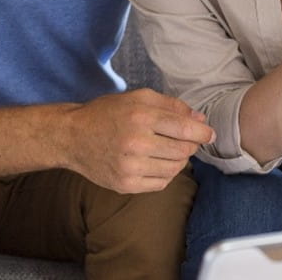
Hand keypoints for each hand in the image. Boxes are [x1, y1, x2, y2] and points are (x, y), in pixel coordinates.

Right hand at [59, 88, 214, 192]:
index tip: (208, 134)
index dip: (203, 132)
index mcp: (140, 116)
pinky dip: (165, 173)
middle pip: (183, 150)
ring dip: (178, 159)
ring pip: (175, 168)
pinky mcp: (125, 184)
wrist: (72, 137)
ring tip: (166, 150)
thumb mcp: (137, 98)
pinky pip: (161, 183)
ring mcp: (130, 167)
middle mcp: (136, 142)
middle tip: (183, 140)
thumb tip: (200, 119)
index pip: (186, 128)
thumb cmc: (106, 114)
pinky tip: (155, 162)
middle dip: (190, 145)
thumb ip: (171, 105)